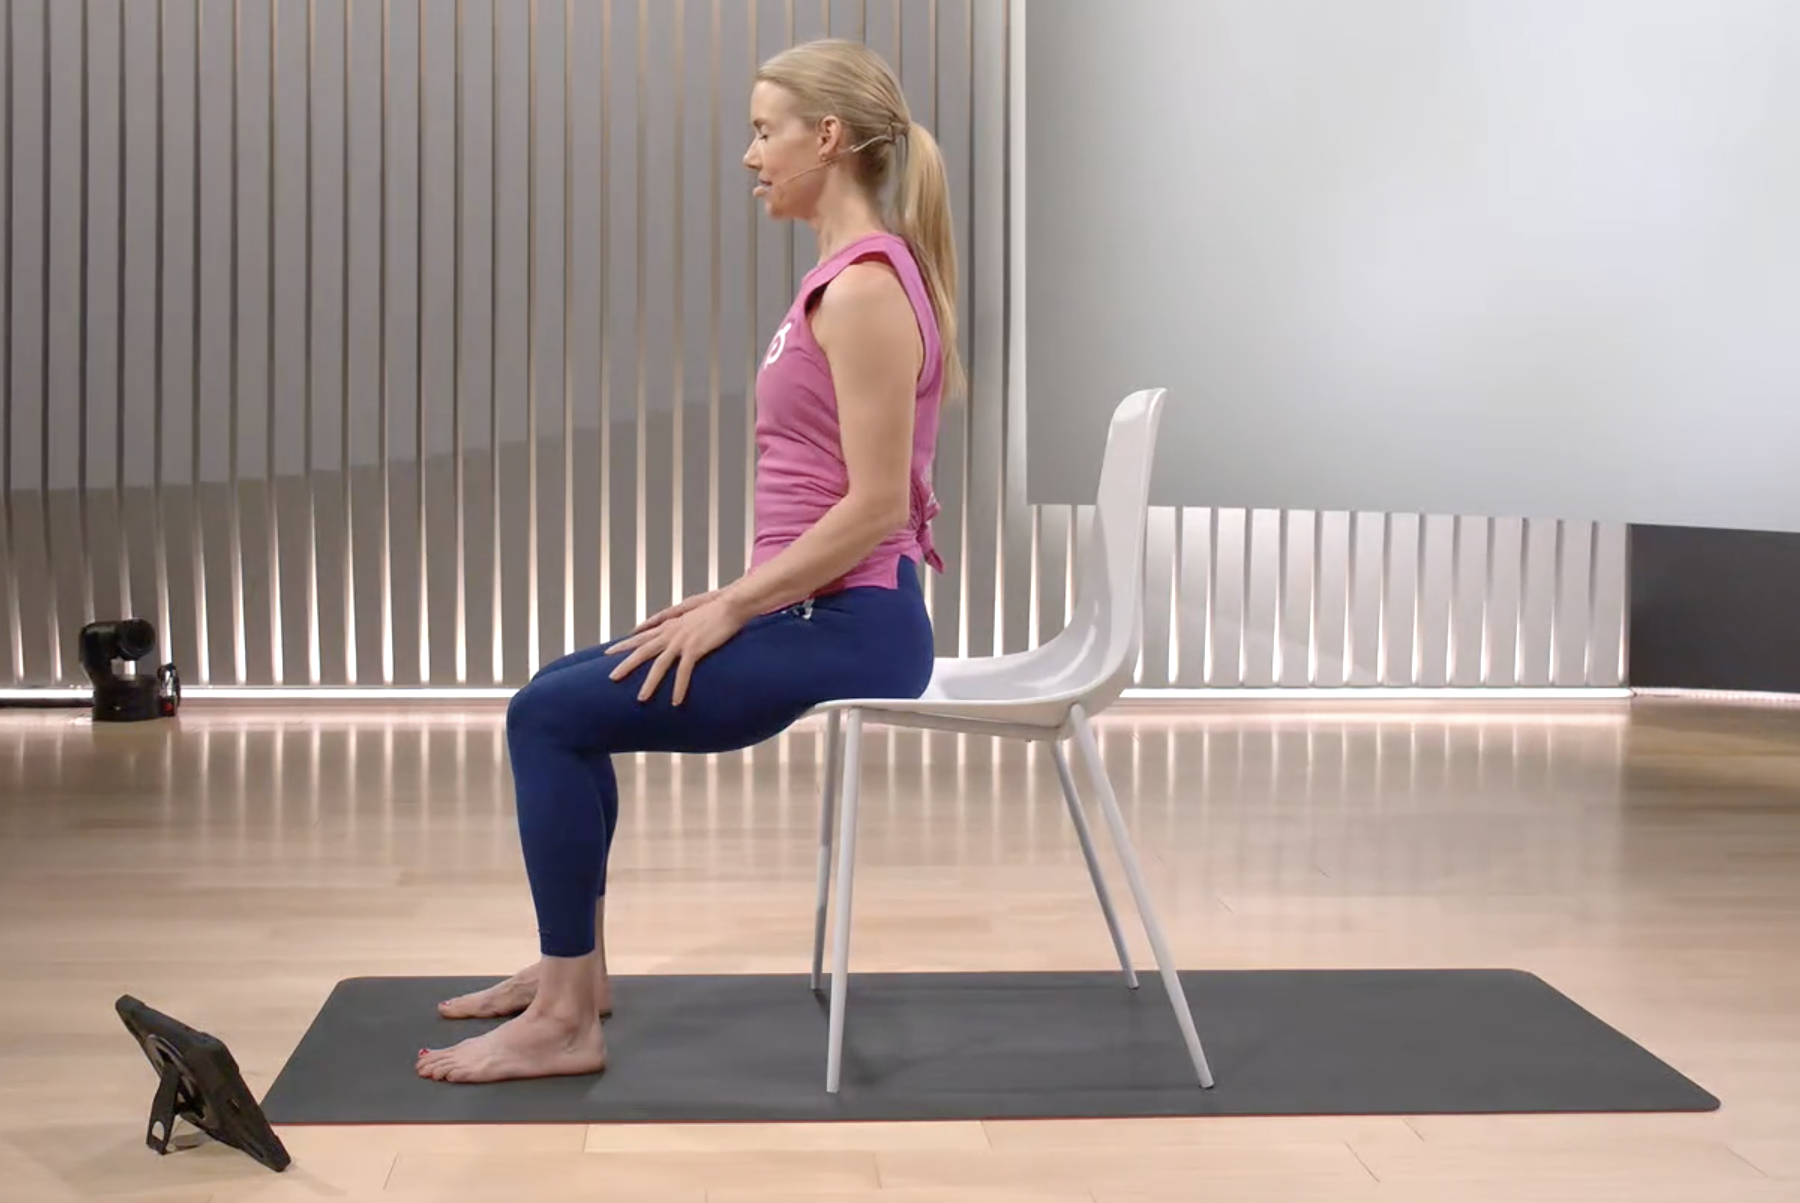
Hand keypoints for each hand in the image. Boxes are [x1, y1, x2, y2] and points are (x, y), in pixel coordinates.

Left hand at [607, 592, 752, 705]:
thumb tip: (667, 625)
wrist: (731, 604)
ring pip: (659, 665)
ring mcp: (681, 641)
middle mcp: (671, 633)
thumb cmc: (715, 607)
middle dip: (626, 665)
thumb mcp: (690, 610)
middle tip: (612, 677)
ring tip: (641, 699)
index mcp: (669, 625)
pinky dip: (679, 688)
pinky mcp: (695, 649)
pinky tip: (676, 702)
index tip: (609, 651)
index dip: (624, 644)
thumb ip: (675, 618)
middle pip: (642, 651)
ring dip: (650, 683)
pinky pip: (683, 672)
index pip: (641, 636)